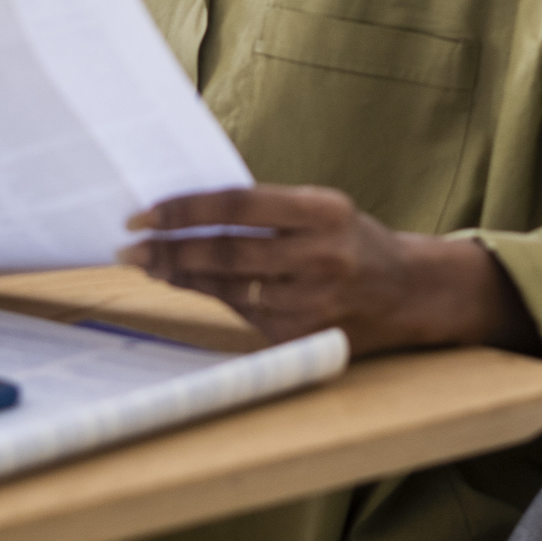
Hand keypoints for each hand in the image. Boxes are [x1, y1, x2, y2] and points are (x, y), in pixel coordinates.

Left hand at [118, 185, 539, 357]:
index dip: (185, 208)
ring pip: (226, 287)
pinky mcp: (303, 336)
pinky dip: (209, 296)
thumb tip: (189, 210)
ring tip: (147, 262)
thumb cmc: (354, 241)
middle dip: (168, 246)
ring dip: (178, 274)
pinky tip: (184, 284)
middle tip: (130, 242)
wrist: (411, 293)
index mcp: (325, 211)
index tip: (146, 211)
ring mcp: (313, 302)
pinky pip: (242, 313)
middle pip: (225, 250)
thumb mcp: (322, 209)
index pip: (238, 204)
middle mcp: (321, 257)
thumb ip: (267, 208)